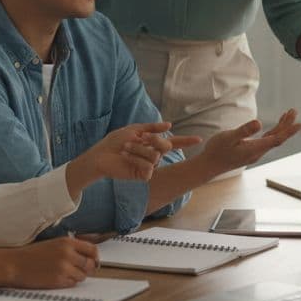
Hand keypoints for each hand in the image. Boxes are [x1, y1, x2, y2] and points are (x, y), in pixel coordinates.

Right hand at [0, 237, 98, 288]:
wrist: (14, 264)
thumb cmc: (32, 254)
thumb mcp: (53, 244)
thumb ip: (71, 248)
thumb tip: (89, 258)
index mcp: (67, 242)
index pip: (92, 249)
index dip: (95, 257)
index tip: (93, 261)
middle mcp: (68, 254)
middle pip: (90, 264)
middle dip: (87, 269)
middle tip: (79, 270)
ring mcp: (64, 268)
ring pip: (82, 276)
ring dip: (76, 276)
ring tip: (63, 273)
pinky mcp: (59, 280)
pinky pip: (72, 284)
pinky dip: (68, 283)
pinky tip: (57, 278)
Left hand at [81, 121, 199, 181]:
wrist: (101, 155)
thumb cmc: (115, 142)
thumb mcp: (134, 130)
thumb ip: (152, 128)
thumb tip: (169, 125)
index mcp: (153, 145)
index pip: (173, 143)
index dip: (186, 141)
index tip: (199, 139)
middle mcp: (154, 156)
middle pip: (165, 146)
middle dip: (151, 140)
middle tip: (136, 139)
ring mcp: (150, 166)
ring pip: (155, 156)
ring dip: (138, 149)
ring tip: (125, 150)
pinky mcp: (143, 175)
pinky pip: (148, 166)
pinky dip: (136, 160)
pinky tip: (126, 159)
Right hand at [198, 109, 300, 175]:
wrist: (209, 165)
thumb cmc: (217, 150)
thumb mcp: (228, 137)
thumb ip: (244, 131)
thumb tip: (258, 123)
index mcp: (254, 149)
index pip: (276, 139)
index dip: (288, 131)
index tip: (299, 124)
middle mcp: (257, 152)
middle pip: (277, 138)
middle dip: (287, 125)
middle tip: (294, 111)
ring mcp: (254, 152)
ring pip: (273, 139)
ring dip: (281, 127)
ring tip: (288, 115)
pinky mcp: (250, 151)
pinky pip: (266, 141)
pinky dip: (273, 132)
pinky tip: (275, 127)